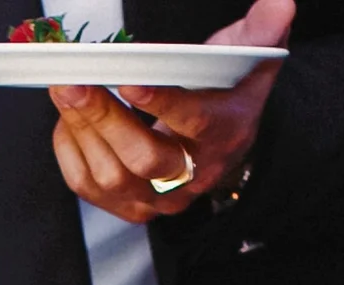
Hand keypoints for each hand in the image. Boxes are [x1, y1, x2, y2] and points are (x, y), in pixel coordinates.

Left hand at [48, 0, 292, 223]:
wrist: (223, 143)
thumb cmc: (227, 97)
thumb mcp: (252, 60)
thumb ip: (262, 32)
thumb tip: (279, 3)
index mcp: (224, 134)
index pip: (193, 123)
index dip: (160, 104)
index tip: (130, 80)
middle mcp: (191, 174)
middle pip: (143, 158)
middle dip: (104, 117)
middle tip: (75, 81)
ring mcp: (158, 197)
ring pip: (110, 175)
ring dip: (80, 129)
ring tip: (65, 90)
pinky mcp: (128, 205)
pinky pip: (87, 186)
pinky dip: (69, 149)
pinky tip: (70, 118)